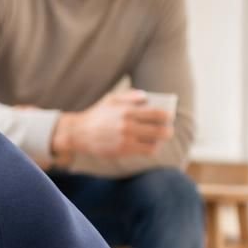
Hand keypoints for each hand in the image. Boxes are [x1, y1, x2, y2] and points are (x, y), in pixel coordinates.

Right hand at [55, 90, 173, 158]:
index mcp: (128, 110)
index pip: (158, 114)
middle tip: (167, 130)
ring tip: (158, 139)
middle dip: (167, 131)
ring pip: (155, 143)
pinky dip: (151, 149)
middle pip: (160, 130)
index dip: (167, 116)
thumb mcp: (111, 99)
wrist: (78, 133)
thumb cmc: (96, 115)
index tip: (169, 117)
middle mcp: (128, 125)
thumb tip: (146, 97)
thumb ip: (130, 95)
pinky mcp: (122, 150)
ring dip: (160, 141)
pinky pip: (145, 151)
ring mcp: (126, 139)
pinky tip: (149, 147)